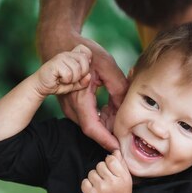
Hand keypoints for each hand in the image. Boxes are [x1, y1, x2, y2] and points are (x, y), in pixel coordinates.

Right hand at [34, 46, 91, 95]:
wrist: (41, 86)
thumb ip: (83, 81)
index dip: (87, 62)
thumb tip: (89, 76)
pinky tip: (58, 79)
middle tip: (72, 79)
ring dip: (72, 79)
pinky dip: (65, 80)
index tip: (81, 71)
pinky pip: (69, 74)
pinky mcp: (55, 63)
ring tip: (64, 80)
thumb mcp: (74, 84)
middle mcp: (67, 54)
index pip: (86, 51)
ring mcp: (61, 57)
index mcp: (72, 56)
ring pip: (77, 69)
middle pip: (84, 60)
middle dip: (81, 74)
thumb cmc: (57, 84)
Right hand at [41, 31, 128, 150]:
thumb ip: (118, 86)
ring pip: (94, 123)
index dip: (107, 141)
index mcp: (79, 100)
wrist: (60, 43)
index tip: (120, 149)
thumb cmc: (82, 51)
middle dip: (113, 131)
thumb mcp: (106, 65)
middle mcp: (72, 108)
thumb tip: (127, 107)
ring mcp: (72, 108)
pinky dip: (104, 115)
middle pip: (96, 129)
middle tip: (131, 127)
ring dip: (109, 121)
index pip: (94, 129)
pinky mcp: (74, 105)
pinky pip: (90, 116)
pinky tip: (113, 106)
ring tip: (124, 111)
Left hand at [81, 150, 132, 192]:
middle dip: (102, 170)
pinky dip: (88, 184)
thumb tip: (114, 151)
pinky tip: (95, 188)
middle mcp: (111, 183)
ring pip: (91, 172)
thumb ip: (121, 163)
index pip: (110, 159)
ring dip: (95, 177)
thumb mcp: (126, 177)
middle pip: (100, 165)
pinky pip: (84, 181)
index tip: (111, 169)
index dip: (109, 162)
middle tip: (106, 179)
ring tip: (101, 184)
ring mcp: (100, 189)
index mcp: (122, 177)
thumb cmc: (121, 191)